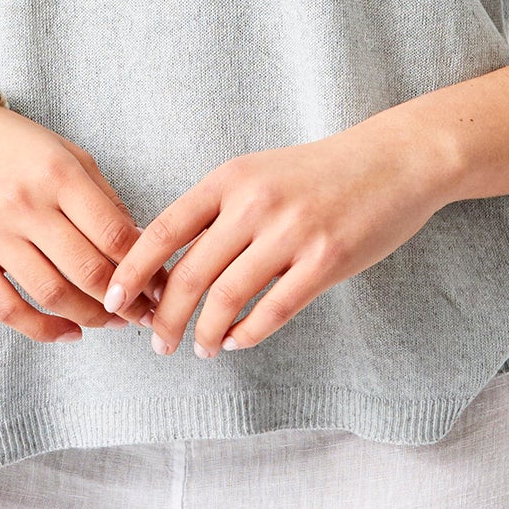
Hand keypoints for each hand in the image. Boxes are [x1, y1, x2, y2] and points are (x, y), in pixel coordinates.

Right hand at [0, 104, 163, 341]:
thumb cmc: (13, 144)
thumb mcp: (66, 153)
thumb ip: (102, 198)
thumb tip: (140, 247)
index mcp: (58, 173)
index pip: (114, 234)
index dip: (145, 268)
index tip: (162, 284)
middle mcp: (26, 204)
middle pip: (88, 270)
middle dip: (126, 301)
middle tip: (145, 313)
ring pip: (53, 294)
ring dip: (92, 318)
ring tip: (113, 322)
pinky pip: (8, 308)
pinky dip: (43, 330)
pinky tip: (70, 333)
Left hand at [101, 113, 458, 357]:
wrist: (394, 160)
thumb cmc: (320, 172)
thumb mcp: (260, 173)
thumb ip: (219, 210)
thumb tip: (169, 264)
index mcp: (231, 177)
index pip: (165, 229)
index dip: (133, 269)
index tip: (114, 298)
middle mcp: (255, 203)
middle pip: (190, 274)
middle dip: (165, 318)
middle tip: (156, 344)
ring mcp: (292, 233)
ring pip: (227, 299)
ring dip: (205, 334)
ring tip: (199, 348)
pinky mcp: (326, 262)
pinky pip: (272, 311)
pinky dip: (247, 334)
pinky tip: (237, 341)